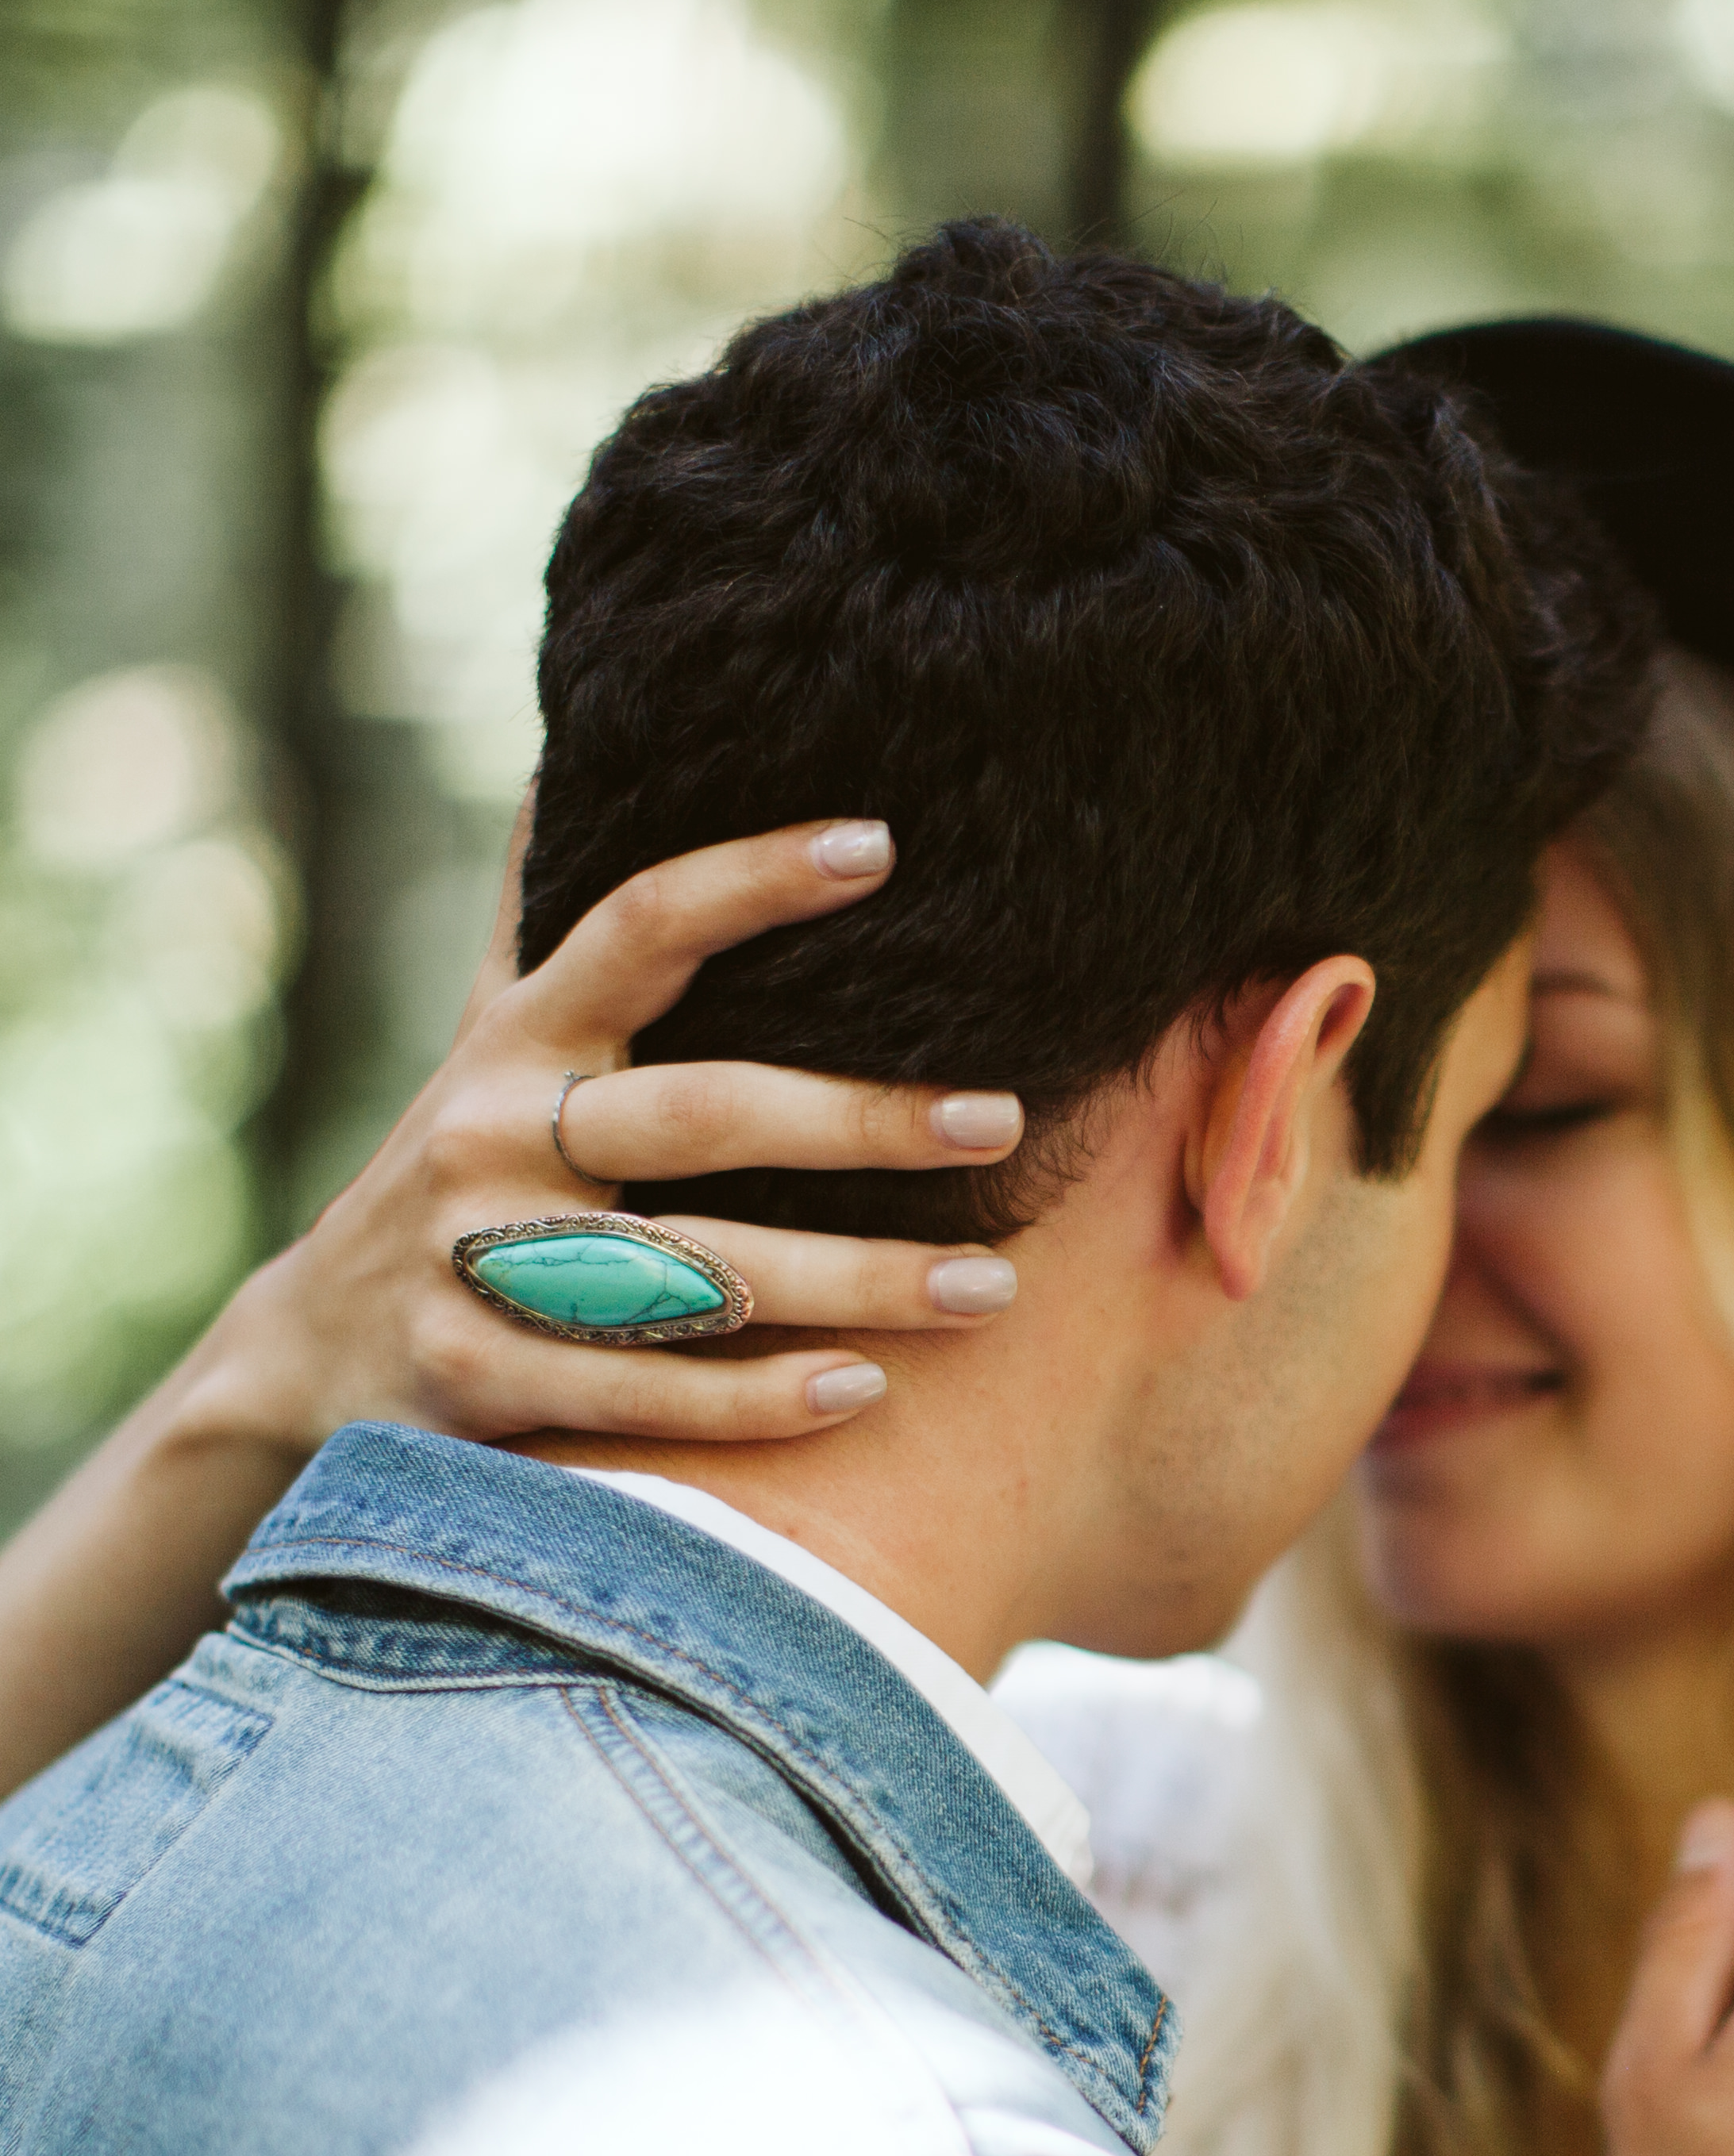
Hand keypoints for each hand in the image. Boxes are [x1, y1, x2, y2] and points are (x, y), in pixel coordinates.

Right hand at [190, 817, 1024, 1459]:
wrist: (310, 1353)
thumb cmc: (457, 1175)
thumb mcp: (483, 1039)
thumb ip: (540, 919)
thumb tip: (572, 755)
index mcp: (519, 1040)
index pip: (639, 929)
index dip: (751, 879)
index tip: (879, 844)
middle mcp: (496, 1134)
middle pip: (705, 1115)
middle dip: (861, 1121)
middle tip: (1000, 1119)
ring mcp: (477, 1259)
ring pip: (696, 1273)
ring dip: (853, 1282)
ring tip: (990, 1288)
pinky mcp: (474, 1376)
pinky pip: (640, 1390)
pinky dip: (752, 1400)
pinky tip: (860, 1392)